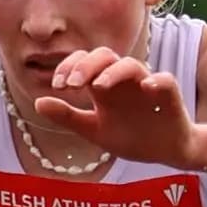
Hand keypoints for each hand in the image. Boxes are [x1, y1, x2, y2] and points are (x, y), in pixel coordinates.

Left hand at [33, 46, 199, 168]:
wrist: (164, 151)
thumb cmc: (130, 136)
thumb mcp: (93, 130)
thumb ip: (67, 116)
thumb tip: (38, 102)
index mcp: (103, 85)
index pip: (83, 62)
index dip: (69, 67)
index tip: (57, 86)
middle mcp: (123, 80)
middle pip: (104, 55)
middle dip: (86, 65)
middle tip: (72, 85)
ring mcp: (146, 84)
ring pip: (130, 64)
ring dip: (112, 72)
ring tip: (98, 86)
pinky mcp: (168, 94)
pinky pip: (164, 80)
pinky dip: (156, 81)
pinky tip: (146, 87)